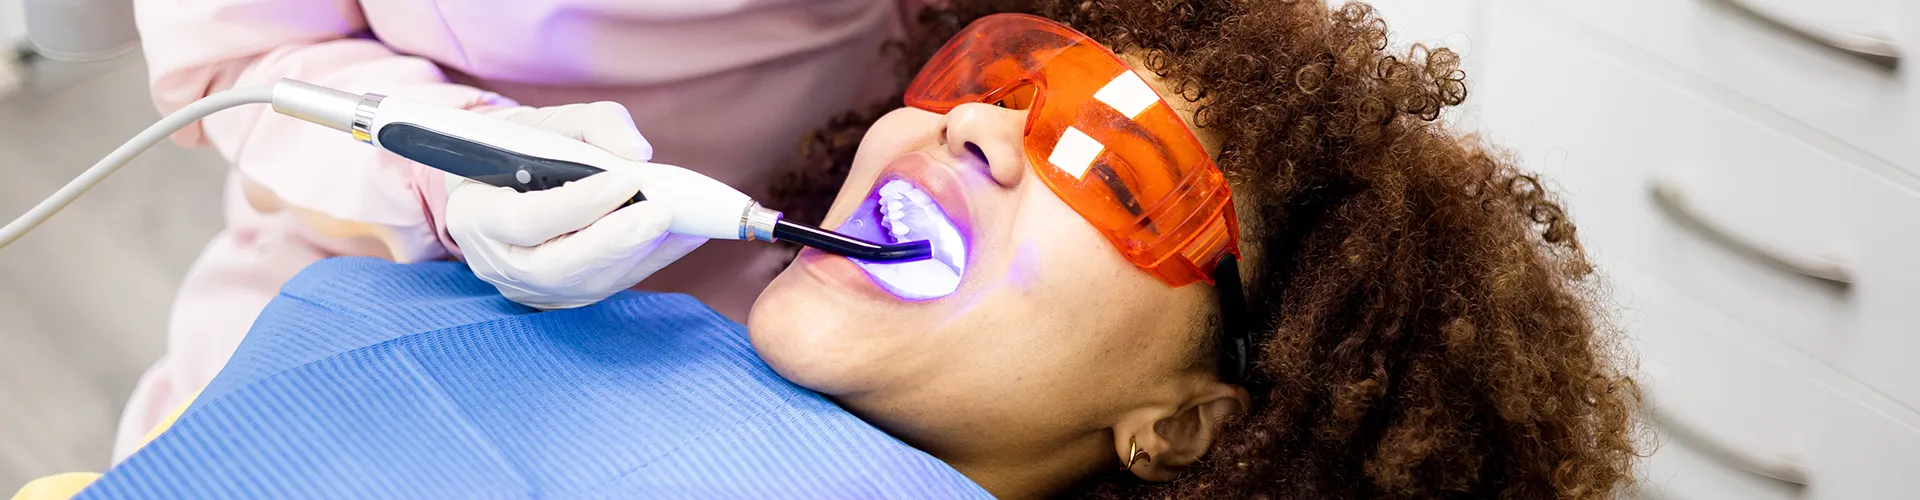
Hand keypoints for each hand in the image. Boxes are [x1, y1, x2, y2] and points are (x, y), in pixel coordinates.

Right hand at [445, 103, 705, 308]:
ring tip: (683, 221)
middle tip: (663, 212)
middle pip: (557, 268)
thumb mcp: (546, 121)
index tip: (626, 179)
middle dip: (616, 242)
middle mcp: (500, 262)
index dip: (577, 205)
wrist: (504, 182)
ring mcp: (532, 288)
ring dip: (640, 253)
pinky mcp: (566, 296)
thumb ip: (593, 124)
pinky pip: (613, 285)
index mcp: (476, 215)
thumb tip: (637, 151)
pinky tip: (686, 234)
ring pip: (588, 284)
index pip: (526, 221)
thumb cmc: (521, 149)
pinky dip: (653, 259)